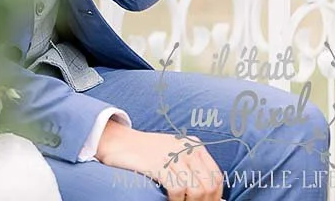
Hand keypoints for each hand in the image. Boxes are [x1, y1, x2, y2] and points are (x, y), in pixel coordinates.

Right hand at [96, 121, 222, 200]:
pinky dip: (176, 200)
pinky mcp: (159, 164)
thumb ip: (191, 168)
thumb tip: (209, 195)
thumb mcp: (173, 155)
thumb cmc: (145, 153)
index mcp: (194, 145)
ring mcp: (173, 155)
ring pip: (197, 190)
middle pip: (208, 185)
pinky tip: (169, 200)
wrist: (118, 141)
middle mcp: (187, 148)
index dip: (215, 196)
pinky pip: (178, 189)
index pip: (216, 176)